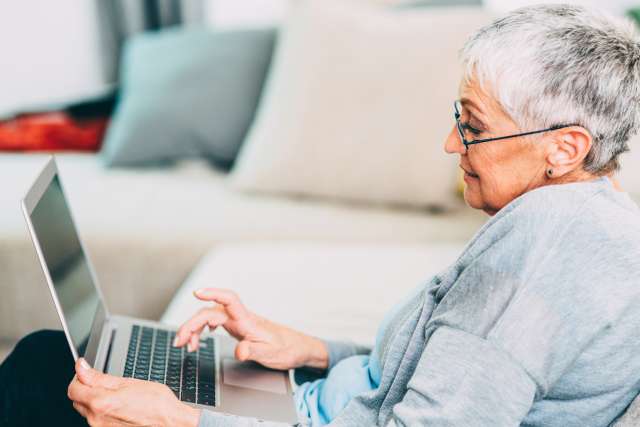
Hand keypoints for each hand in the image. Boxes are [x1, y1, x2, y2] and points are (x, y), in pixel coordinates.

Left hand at [68, 358, 199, 426]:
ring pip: (87, 410)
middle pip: (78, 400)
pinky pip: (97, 419)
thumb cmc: (156, 403)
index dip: (79, 377)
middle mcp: (96, 419)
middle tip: (106, 382)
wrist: (169, 423)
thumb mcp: (128, 382)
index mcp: (100, 403)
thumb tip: (81, 368)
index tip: (87, 371)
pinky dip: (103, 411)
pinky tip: (120, 406)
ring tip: (118, 395)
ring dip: (95, 400)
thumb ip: (99, 377)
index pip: (73, 389)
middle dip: (87, 388)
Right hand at [174, 288, 328, 369]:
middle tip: (179, 342)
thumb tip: (240, 350)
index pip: (229, 300)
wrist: (297, 348)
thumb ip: (254, 352)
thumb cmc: (286, 350)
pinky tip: (201, 337)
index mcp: (248, 321)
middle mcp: (241, 318)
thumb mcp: (271, 355)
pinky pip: (216, 322)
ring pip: (210, 316)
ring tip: (186, 345)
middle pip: (211, 312)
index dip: (213, 293)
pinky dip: (204, 328)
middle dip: (191, 324)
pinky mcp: (238, 327)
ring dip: (195, 328)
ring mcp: (239, 322)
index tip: (197, 292)